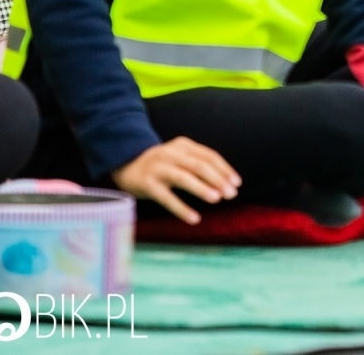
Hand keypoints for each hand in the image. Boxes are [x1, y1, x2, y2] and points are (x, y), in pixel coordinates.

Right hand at [111, 137, 240, 224]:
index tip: (237, 183)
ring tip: (216, 198)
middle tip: (231, 194)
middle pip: (199, 165)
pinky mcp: (147, 184)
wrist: (126, 162)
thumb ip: (199, 164)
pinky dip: (181, 208)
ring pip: (183, 178)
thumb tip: (226, 183)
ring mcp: (158, 168)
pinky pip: (166, 198)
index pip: (209, 156)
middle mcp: (171, 154)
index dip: (224, 169)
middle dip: (218, 179)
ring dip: (201, 188)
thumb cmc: (161, 164)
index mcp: (183, 145)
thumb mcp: (180, 157)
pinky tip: (194, 218)